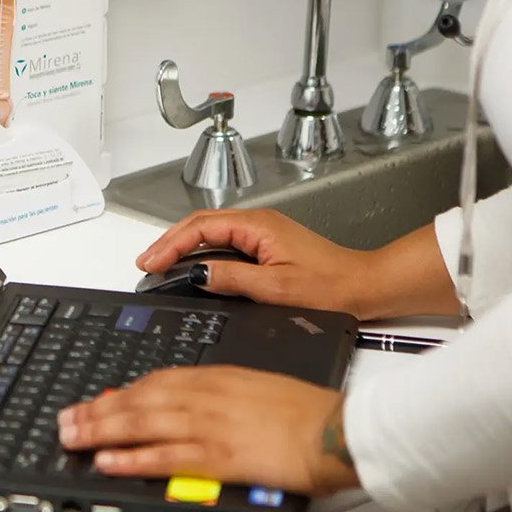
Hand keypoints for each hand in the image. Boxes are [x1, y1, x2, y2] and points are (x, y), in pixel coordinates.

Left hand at [58, 367, 359, 497]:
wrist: (337, 428)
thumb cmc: (307, 412)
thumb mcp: (258, 389)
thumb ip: (223, 395)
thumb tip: (196, 407)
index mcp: (217, 378)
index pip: (156, 381)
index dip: (121, 393)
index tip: (98, 401)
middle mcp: (205, 397)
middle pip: (138, 400)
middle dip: (97, 410)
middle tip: (67, 419)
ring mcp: (209, 426)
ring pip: (141, 424)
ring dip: (100, 431)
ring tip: (71, 437)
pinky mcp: (218, 456)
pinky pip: (164, 456)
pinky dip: (132, 458)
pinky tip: (107, 461)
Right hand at [138, 209, 380, 318]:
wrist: (365, 287)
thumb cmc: (332, 286)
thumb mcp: (275, 287)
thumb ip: (231, 278)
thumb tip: (197, 273)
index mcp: (258, 225)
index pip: (200, 228)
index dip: (170, 244)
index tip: (151, 262)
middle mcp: (258, 224)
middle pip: (200, 225)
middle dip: (169, 242)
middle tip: (146, 262)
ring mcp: (262, 234)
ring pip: (211, 233)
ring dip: (183, 247)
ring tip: (160, 263)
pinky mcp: (267, 247)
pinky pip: (224, 244)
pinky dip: (201, 253)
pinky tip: (193, 266)